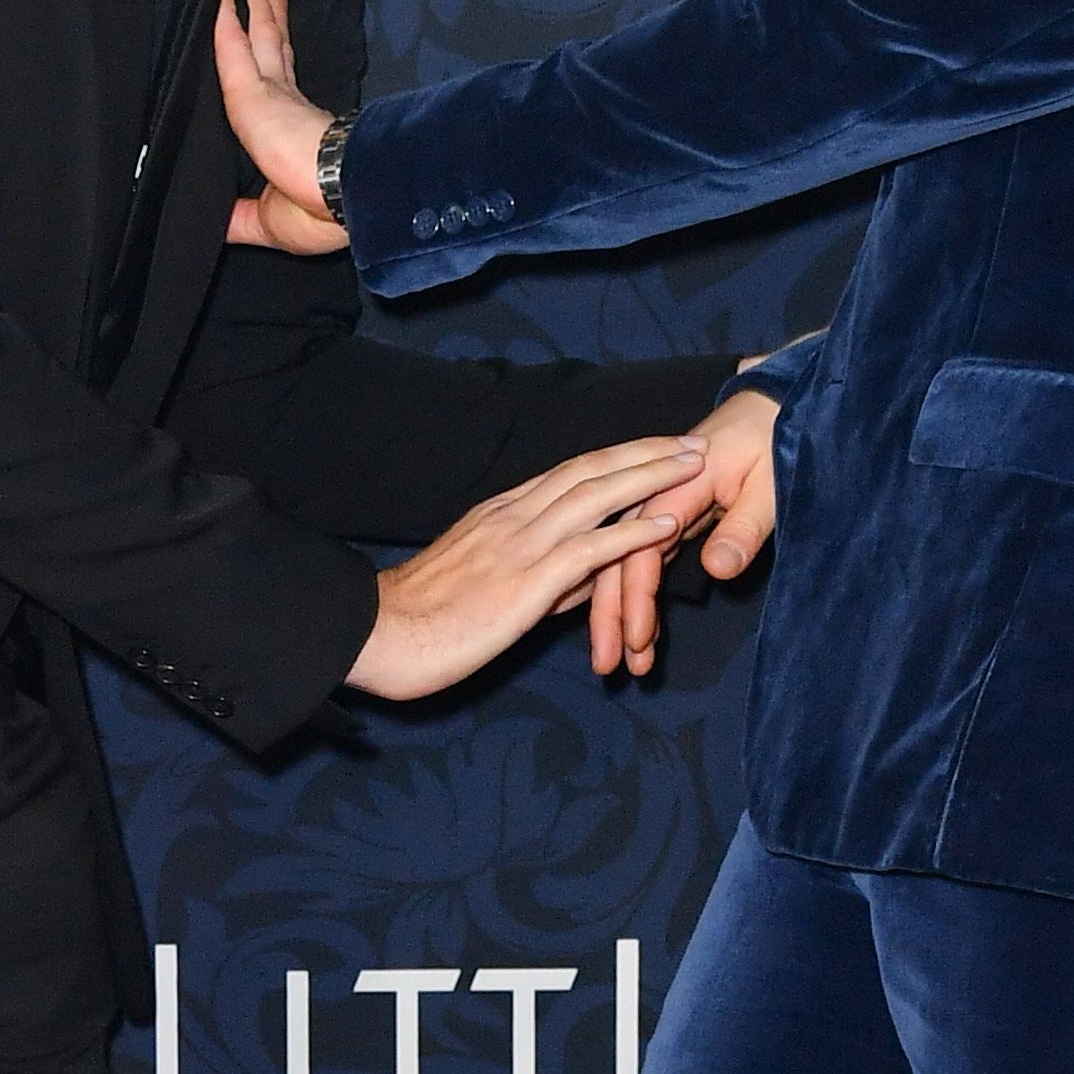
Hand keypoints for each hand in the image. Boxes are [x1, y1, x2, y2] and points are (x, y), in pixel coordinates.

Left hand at [217, 0, 349, 255]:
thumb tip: (214, 223)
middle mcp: (282, 107)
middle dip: (269, 18)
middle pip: (271, 50)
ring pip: (256, 38)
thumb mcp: (264, 223)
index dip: (272, 58)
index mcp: (288, 135)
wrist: (343, 201)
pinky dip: (224, 15)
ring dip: (252, 3)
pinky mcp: (254, 91)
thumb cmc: (317, 215)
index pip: (276, 85)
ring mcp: (270, 95)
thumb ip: (239, 216)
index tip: (266, 35)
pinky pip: (230, 45)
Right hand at [348, 434, 706, 701]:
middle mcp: (513, 516)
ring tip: (693, 465)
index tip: (660, 444)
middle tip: (694, 440)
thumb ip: (542, 576)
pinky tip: (666, 526)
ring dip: (650, 477)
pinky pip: (587, 551)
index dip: (620, 454)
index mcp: (501, 512)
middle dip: (647, 451)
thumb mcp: (486, 583)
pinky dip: (631, 534)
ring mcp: (519, 546)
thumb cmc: (426, 618)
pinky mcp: (524, 584)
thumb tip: (589, 577)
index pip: (571, 470)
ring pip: (595, 496)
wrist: (379, 634)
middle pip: (591, 469)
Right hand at [577, 386, 779, 676]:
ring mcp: (661, 509)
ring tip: (621, 662)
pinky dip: (635, 596)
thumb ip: (744, 527)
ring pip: (623, 564)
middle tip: (610, 669)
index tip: (636, 640)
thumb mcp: (771, 485)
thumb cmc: (778, 439)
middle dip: (611, 617)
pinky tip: (633, 626)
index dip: (635, 598)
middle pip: (617, 561)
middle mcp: (657, 498)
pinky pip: (640, 561)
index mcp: (676, 487)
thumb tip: (717, 570)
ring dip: (618, 613)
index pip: (641, 549)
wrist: (776, 404)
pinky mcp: (672, 518)